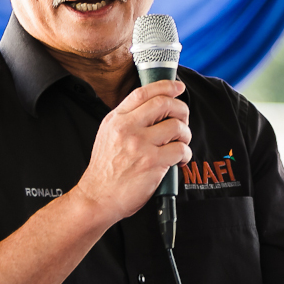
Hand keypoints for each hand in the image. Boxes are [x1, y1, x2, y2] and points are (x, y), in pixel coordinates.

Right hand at [73, 80, 191, 223]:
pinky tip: (180, 160)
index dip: (165, 86)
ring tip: (181, 143)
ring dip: (185, 134)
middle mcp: (127, 128)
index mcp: (116, 119)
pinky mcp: (152, 162)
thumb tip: (154, 108)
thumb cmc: (105, 170)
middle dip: (181, 109)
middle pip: (164, 104)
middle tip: (183, 118)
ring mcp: (140, 145)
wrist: (97, 197)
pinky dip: (186, 154)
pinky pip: (180, 149)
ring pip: (176, 126)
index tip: (177, 86)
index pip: (143, 92)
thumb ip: (126, 120)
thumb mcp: (107, 135)